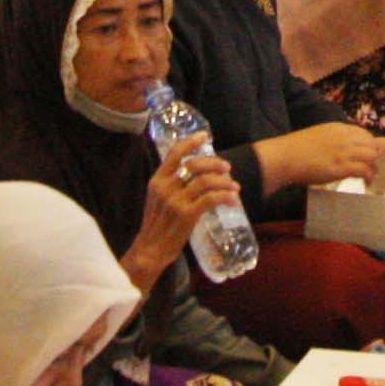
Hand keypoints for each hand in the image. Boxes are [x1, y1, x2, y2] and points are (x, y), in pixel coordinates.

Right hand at [128, 135, 237, 281]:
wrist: (150, 249)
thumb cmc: (157, 225)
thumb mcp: (157, 199)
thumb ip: (171, 185)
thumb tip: (194, 173)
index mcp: (157, 180)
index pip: (175, 154)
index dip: (191, 142)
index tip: (206, 136)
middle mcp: (165, 187)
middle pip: (196, 165)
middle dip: (215, 164)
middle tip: (227, 168)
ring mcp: (176, 201)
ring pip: (207, 181)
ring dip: (225, 182)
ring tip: (234, 187)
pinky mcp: (187, 215)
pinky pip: (212, 199)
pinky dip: (226, 197)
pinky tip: (232, 201)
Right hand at [256, 124, 384, 192]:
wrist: (284, 156)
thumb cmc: (297, 151)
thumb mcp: (319, 138)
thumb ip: (336, 143)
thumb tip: (347, 156)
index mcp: (339, 128)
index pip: (365, 135)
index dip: (382, 145)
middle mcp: (345, 136)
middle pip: (373, 144)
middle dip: (379, 156)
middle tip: (380, 169)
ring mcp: (344, 151)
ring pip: (372, 156)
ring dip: (373, 168)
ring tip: (368, 177)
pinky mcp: (341, 165)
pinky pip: (364, 169)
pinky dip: (368, 175)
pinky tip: (366, 180)